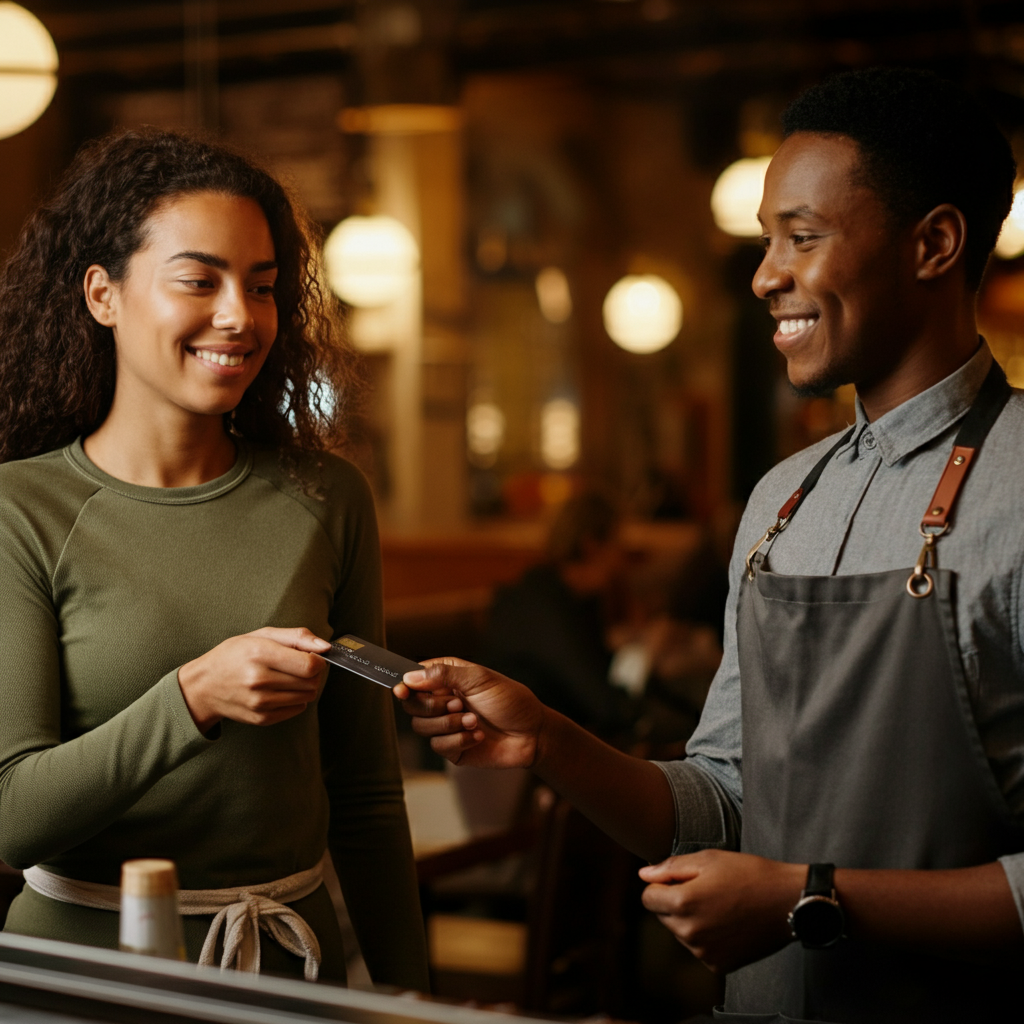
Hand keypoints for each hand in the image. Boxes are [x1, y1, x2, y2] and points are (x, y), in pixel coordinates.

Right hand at [178, 627, 331, 732]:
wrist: (203, 686)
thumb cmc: (234, 656)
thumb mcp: (261, 635)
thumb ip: (297, 637)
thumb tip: (326, 647)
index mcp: (260, 653)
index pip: (310, 665)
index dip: (318, 661)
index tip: (312, 657)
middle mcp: (259, 679)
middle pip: (311, 682)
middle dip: (313, 673)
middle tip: (298, 667)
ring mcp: (259, 702)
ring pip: (307, 696)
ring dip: (305, 686)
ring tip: (288, 678)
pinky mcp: (261, 718)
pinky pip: (297, 710)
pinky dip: (296, 700)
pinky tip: (280, 691)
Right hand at [393, 657, 545, 767]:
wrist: (532, 733)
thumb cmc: (511, 700)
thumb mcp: (480, 679)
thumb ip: (444, 675)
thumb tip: (411, 677)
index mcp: (447, 678)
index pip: (414, 679)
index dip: (405, 685)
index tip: (402, 690)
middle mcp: (443, 700)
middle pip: (412, 705)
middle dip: (433, 706)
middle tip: (459, 704)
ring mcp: (446, 725)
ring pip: (422, 727)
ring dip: (449, 724)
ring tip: (474, 721)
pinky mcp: (452, 747)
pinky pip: (438, 746)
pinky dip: (459, 740)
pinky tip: (478, 736)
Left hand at [639, 850, 804, 972]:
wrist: (788, 902)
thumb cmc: (749, 875)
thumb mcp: (708, 859)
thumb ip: (670, 867)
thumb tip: (644, 874)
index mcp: (683, 903)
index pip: (647, 897)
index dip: (661, 884)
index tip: (681, 879)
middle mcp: (689, 932)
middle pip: (663, 915)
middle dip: (676, 901)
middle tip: (707, 888)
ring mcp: (704, 952)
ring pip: (681, 932)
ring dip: (691, 919)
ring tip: (721, 904)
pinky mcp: (718, 964)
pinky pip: (699, 948)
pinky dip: (707, 936)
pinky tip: (728, 922)